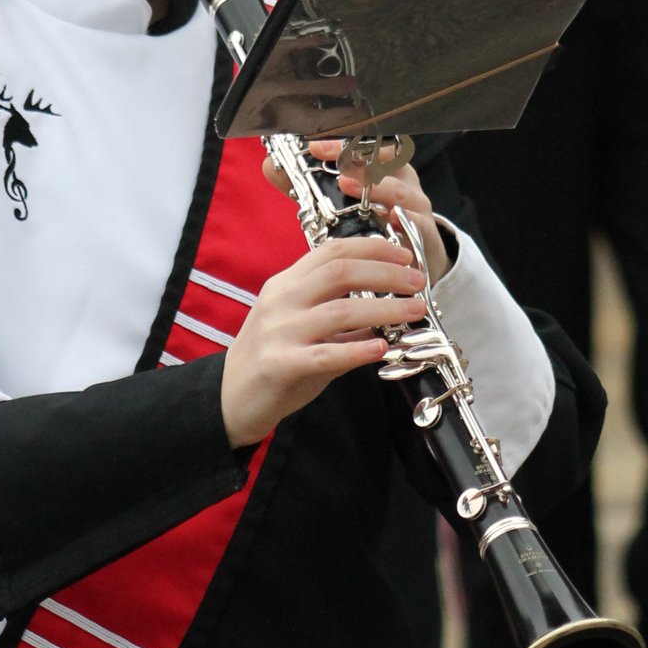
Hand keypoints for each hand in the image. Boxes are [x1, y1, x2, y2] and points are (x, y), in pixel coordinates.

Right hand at [220, 234, 428, 447]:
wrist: (229, 398)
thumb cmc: (274, 360)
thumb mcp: (304, 328)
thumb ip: (341, 318)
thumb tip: (389, 311)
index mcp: (287, 284)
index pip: (332, 251)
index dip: (372, 249)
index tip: (404, 256)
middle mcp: (281, 300)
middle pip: (340, 273)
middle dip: (386, 274)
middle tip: (418, 282)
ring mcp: (278, 331)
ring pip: (340, 311)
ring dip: (384, 310)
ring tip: (414, 311)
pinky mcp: (279, 364)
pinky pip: (325, 354)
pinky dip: (357, 349)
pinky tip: (382, 350)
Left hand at [292, 139, 450, 285]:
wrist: (411, 270)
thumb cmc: (375, 230)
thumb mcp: (343, 206)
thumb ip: (308, 187)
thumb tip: (271, 167)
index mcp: (383, 170)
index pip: (365, 146)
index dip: (342, 143)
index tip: (314, 146)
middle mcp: (402, 184)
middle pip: (386, 161)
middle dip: (359, 160)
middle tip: (333, 164)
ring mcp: (415, 210)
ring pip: (400, 191)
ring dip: (376, 187)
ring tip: (349, 185)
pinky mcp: (425, 237)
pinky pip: (417, 225)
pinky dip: (405, 221)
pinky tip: (390, 219)